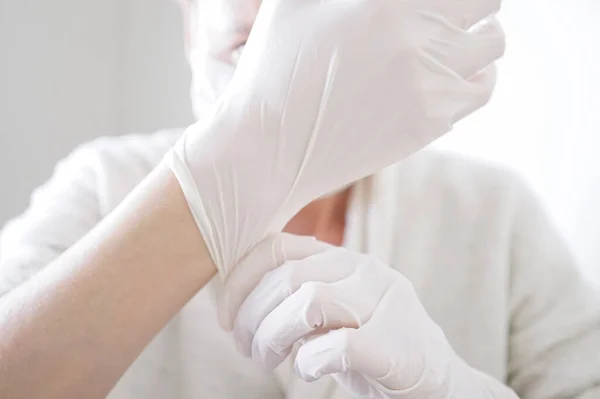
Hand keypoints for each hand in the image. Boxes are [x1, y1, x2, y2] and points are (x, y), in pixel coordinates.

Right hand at [167, 0, 504, 275]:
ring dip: (480, 37)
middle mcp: (420, 40)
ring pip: (493, 48)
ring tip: (455, 41)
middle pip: (490, 5)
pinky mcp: (430, 123)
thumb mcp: (292, 3)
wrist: (269, 147)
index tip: (446, 1)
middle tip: (457, 9)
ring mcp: (430, 86)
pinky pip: (479, 90)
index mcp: (390, 3)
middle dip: (475, 4)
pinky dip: (475, 76)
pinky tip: (450, 74)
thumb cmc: (273, 70)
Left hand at [220, 234, 517, 398]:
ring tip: (269, 360)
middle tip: (247, 348)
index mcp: (344, 259)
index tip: (227, 317)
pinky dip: (309, 361)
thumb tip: (237, 298)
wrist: (437, 380)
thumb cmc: (371, 343)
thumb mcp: (331, 309)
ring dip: (273, 336)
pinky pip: (338, 345)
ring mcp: (384, 305)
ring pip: (308, 301)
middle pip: (287, 277)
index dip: (241, 280)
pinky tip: (309, 370)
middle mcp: (365, 271)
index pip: (278, 247)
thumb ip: (296, 294)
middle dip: (251, 316)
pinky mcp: (395, 346)